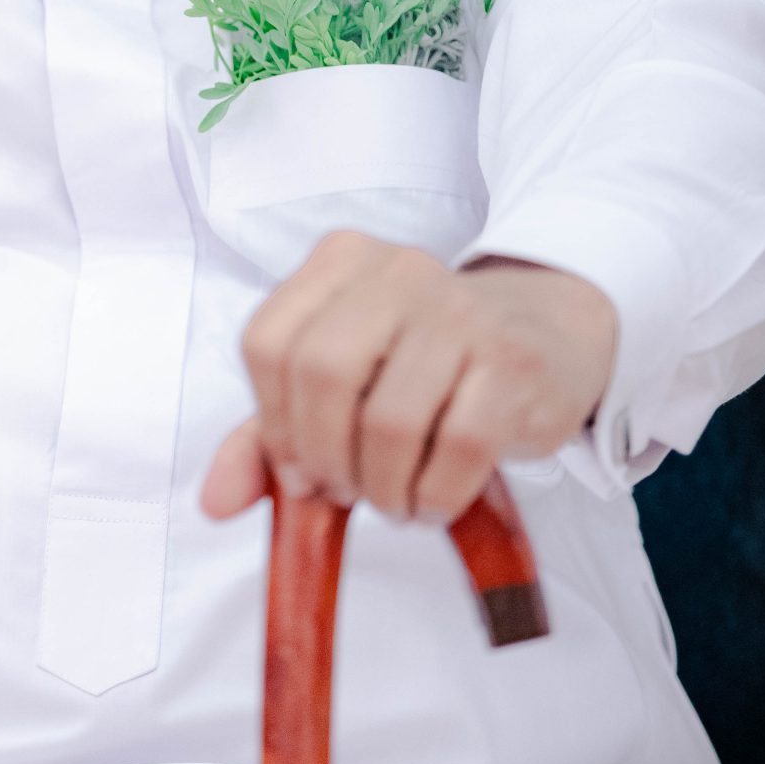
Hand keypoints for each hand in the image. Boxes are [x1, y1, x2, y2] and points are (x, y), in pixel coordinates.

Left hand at [200, 238, 618, 525]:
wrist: (550, 330)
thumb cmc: (427, 361)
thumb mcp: (343, 378)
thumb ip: (269, 434)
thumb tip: (214, 502)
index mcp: (342, 262)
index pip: (267, 342)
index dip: (271, 421)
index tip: (296, 466)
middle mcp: (399, 273)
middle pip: (321, 375)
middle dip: (323, 455)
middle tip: (345, 488)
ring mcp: (461, 314)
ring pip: (388, 420)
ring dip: (382, 486)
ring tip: (392, 498)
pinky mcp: (513, 364)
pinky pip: (458, 446)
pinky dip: (434, 495)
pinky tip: (432, 499)